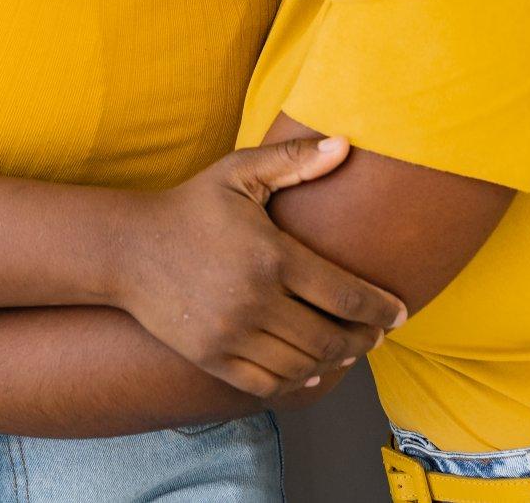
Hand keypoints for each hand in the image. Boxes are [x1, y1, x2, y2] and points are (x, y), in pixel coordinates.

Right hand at [110, 137, 407, 398]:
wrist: (128, 249)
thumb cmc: (191, 205)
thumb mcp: (238, 172)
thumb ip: (293, 160)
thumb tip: (346, 145)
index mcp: (270, 255)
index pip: (346, 295)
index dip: (381, 309)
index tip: (401, 314)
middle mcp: (254, 300)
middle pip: (330, 338)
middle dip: (364, 340)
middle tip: (377, 335)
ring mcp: (231, 334)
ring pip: (303, 365)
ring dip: (334, 362)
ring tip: (348, 351)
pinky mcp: (211, 357)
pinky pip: (267, 384)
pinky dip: (296, 382)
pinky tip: (310, 371)